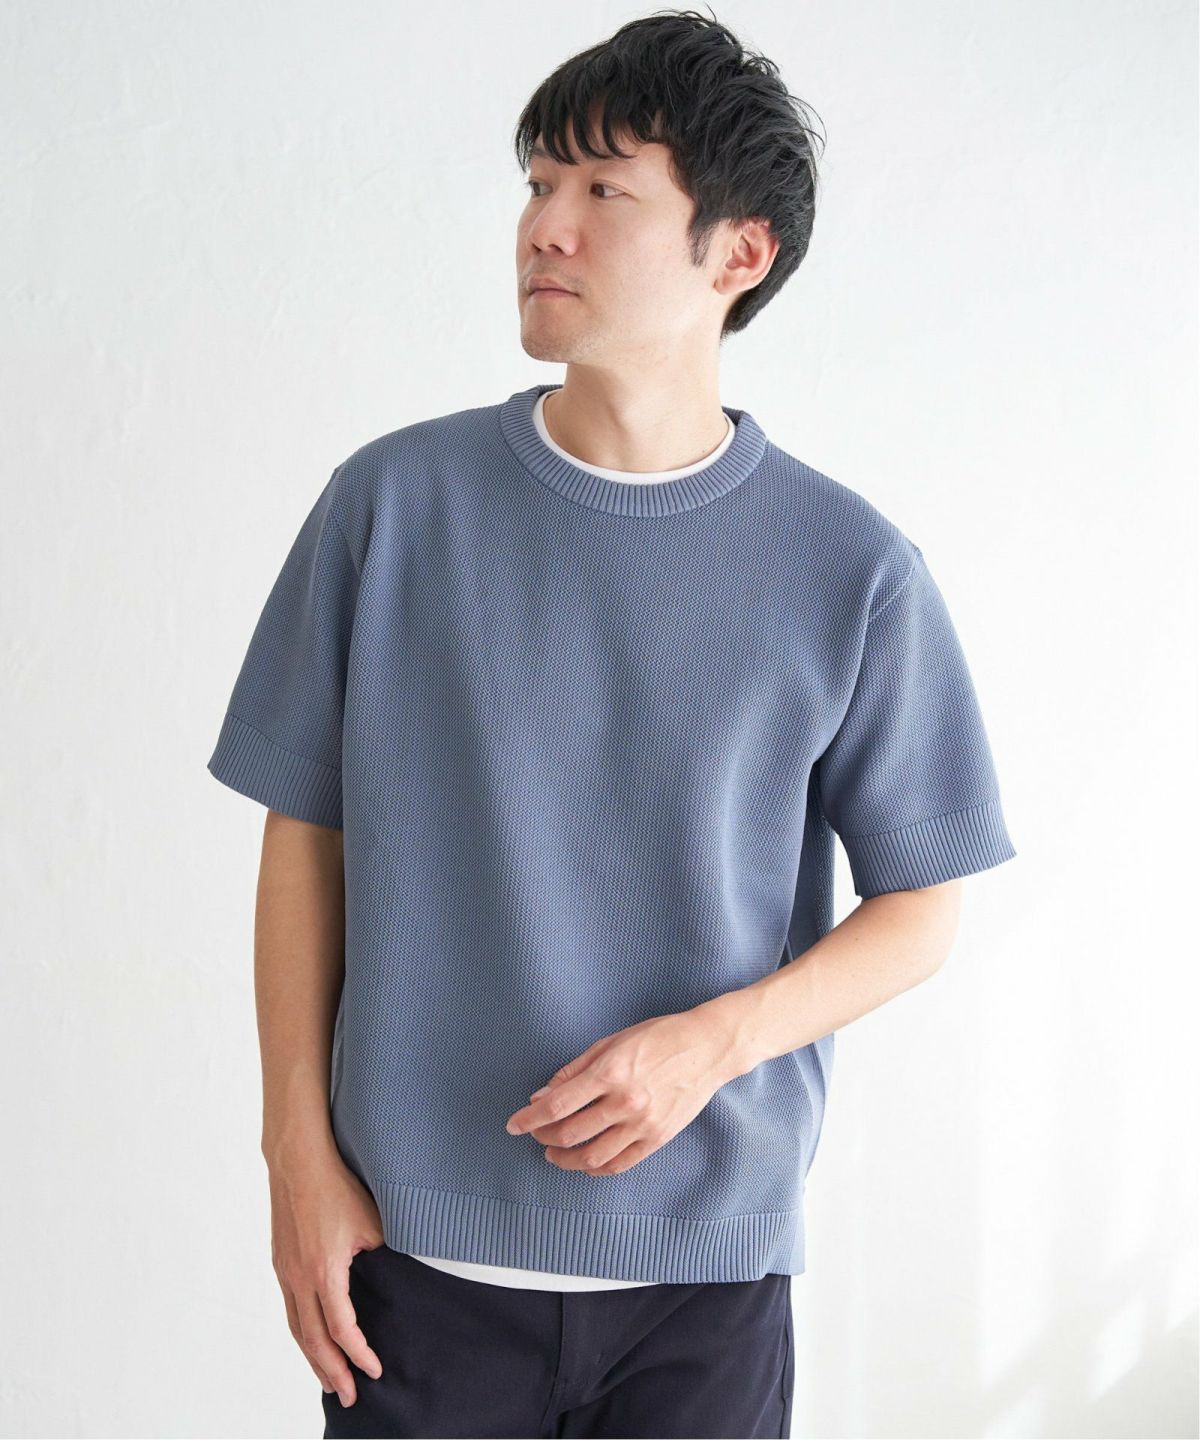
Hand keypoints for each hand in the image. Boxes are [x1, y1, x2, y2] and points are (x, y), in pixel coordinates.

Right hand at [266, 1146, 386, 1408]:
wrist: (298, 1161)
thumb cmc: (337, 1186)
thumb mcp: (372, 1220)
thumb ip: (386, 1253)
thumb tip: (403, 1272)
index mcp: (324, 1271)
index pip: (342, 1329)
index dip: (358, 1354)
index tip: (375, 1371)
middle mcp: (299, 1278)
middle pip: (314, 1341)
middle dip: (332, 1372)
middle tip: (349, 1397)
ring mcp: (286, 1272)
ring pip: (297, 1329)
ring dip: (313, 1358)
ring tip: (329, 1380)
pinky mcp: (280, 1263)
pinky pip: (290, 1310)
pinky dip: (302, 1333)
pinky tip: (312, 1341)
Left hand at [504, 1006, 738, 1175]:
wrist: (707, 1048)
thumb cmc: (658, 1037)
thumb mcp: (611, 1042)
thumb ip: (574, 1071)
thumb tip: (542, 1095)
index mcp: (610, 1073)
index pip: (557, 1106)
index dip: (529, 1119)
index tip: (513, 1125)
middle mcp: (625, 1102)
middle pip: (569, 1134)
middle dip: (543, 1137)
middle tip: (534, 1133)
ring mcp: (643, 1124)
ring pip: (591, 1157)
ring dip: (565, 1159)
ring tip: (554, 1152)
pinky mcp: (658, 1138)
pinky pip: (619, 1164)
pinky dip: (596, 1168)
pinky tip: (585, 1162)